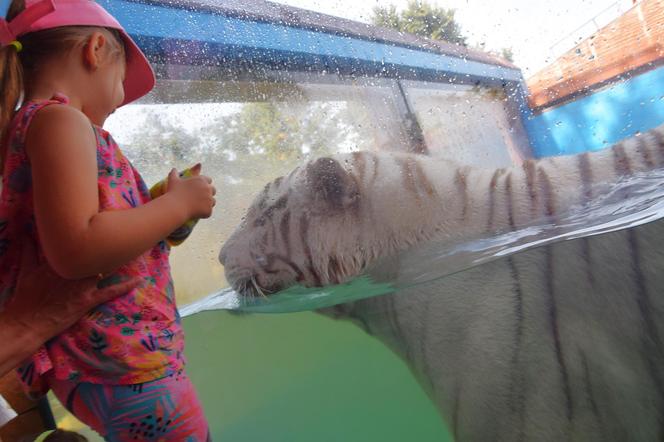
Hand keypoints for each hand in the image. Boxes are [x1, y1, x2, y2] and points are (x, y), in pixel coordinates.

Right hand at [5, 240, 142, 344]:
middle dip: (109, 247)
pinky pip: (111, 291)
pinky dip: (126, 285)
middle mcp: (74, 271)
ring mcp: (82, 286)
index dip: (93, 236)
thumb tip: (25, 234)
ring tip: (135, 251)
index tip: (104, 226)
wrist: (27, 322)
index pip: (81, 245)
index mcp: (60, 261)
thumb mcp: (26, 272)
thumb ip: (28, 251)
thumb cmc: (26, 297)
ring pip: (106, 268)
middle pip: (97, 255)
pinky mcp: (88, 300)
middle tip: (125, 237)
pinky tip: (139, 280)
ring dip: (119, 261)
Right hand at [166, 163, 215, 218]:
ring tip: (199, 206)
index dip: (204, 184)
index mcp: (201, 180)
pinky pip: (209, 211)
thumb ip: (174, 173)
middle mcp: (208, 188)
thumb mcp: (173, 180)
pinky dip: (204, 213)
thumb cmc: (174, 193)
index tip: (199, 189)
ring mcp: (209, 199)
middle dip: (208, 193)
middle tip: (200, 198)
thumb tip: (174, 169)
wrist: (175, 207)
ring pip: (213, 201)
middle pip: (213, 190)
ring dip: (208, 203)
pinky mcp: (209, 209)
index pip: (209, 180)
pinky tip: (197, 213)